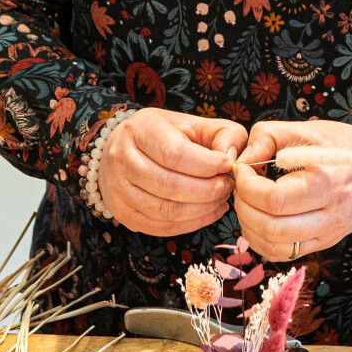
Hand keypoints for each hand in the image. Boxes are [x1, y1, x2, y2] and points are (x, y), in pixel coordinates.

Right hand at [99, 108, 245, 237]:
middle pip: (170, 185)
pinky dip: (192, 223)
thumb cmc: (165, 135)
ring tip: (221, 198)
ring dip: (203, 209)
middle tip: (228, 185)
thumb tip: (232, 158)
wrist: (121, 150)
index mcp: (140, 131)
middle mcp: (122, 160)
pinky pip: (162, 227)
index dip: (206, 164)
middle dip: (208, 190)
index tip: (228, 165)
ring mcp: (119, 191)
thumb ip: (223, 134)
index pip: (173, 154)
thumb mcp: (194, 123)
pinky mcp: (123, 214)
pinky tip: (209, 211)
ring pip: (167, 211)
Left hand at [229, 119, 351, 259]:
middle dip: (244, 207)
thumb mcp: (310, 129)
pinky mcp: (324, 243)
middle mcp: (330, 215)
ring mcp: (328, 234)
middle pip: (272, 228)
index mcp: (329, 182)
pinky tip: (259, 218)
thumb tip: (241, 159)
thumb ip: (270, 136)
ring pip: (274, 247)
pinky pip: (284, 254)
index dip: (248, 186)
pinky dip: (261, 240)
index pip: (275, 200)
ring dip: (249, 226)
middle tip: (242, 187)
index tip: (243, 169)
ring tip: (249, 202)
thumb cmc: (347, 145)